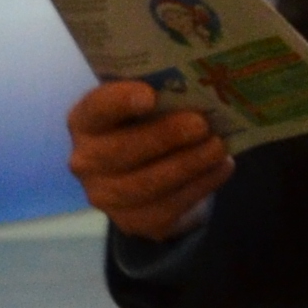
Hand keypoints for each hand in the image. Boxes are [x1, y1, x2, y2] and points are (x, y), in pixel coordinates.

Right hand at [69, 78, 230, 246]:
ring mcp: (106, 196)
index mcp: (85, 123)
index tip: (149, 95)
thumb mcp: (147, 109)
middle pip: (120, 151)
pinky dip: (200, 185)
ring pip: (146, 184)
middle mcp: (86, 161)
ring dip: (188, 163)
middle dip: (163, 137)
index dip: (118, 102)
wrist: (150, 179)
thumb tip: (195, 86)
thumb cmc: (149, 130)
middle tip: (201, 124)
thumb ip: (160, 97)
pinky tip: (221, 167)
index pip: (95, 110)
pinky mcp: (135, 221)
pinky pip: (169, 206)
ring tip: (219, 146)